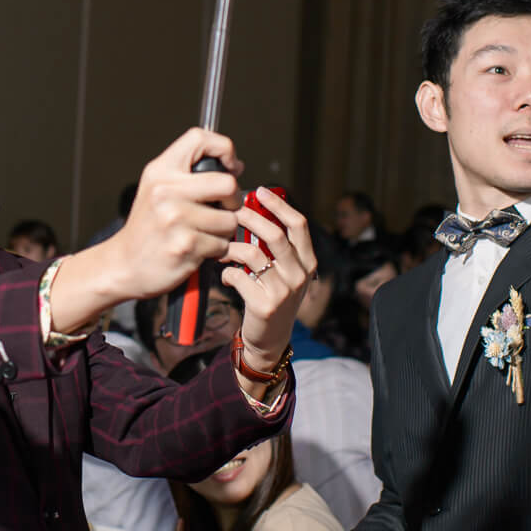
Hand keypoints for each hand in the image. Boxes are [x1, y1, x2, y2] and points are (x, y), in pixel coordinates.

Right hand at [105, 129, 242, 301]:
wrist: (124, 264)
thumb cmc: (147, 226)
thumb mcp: (157, 187)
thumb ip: (190, 172)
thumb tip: (235, 166)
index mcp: (160, 171)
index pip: (200, 139)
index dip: (224, 148)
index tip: (229, 166)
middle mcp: (166, 191)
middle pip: (227, 183)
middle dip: (233, 199)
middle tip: (224, 207)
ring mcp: (175, 219)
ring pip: (229, 219)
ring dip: (223, 230)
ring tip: (203, 231)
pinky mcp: (185, 246)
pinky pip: (222, 244)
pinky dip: (215, 249)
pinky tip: (197, 247)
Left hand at [222, 189, 314, 364]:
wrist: (270, 339)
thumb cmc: (272, 296)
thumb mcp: (283, 271)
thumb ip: (275, 246)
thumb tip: (251, 210)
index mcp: (308, 262)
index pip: (298, 224)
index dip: (278, 204)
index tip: (259, 191)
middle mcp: (300, 275)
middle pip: (274, 235)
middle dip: (250, 218)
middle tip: (233, 212)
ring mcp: (284, 292)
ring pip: (252, 254)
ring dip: (232, 247)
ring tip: (222, 248)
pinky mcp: (264, 305)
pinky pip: (238, 277)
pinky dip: (227, 273)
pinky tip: (227, 276)